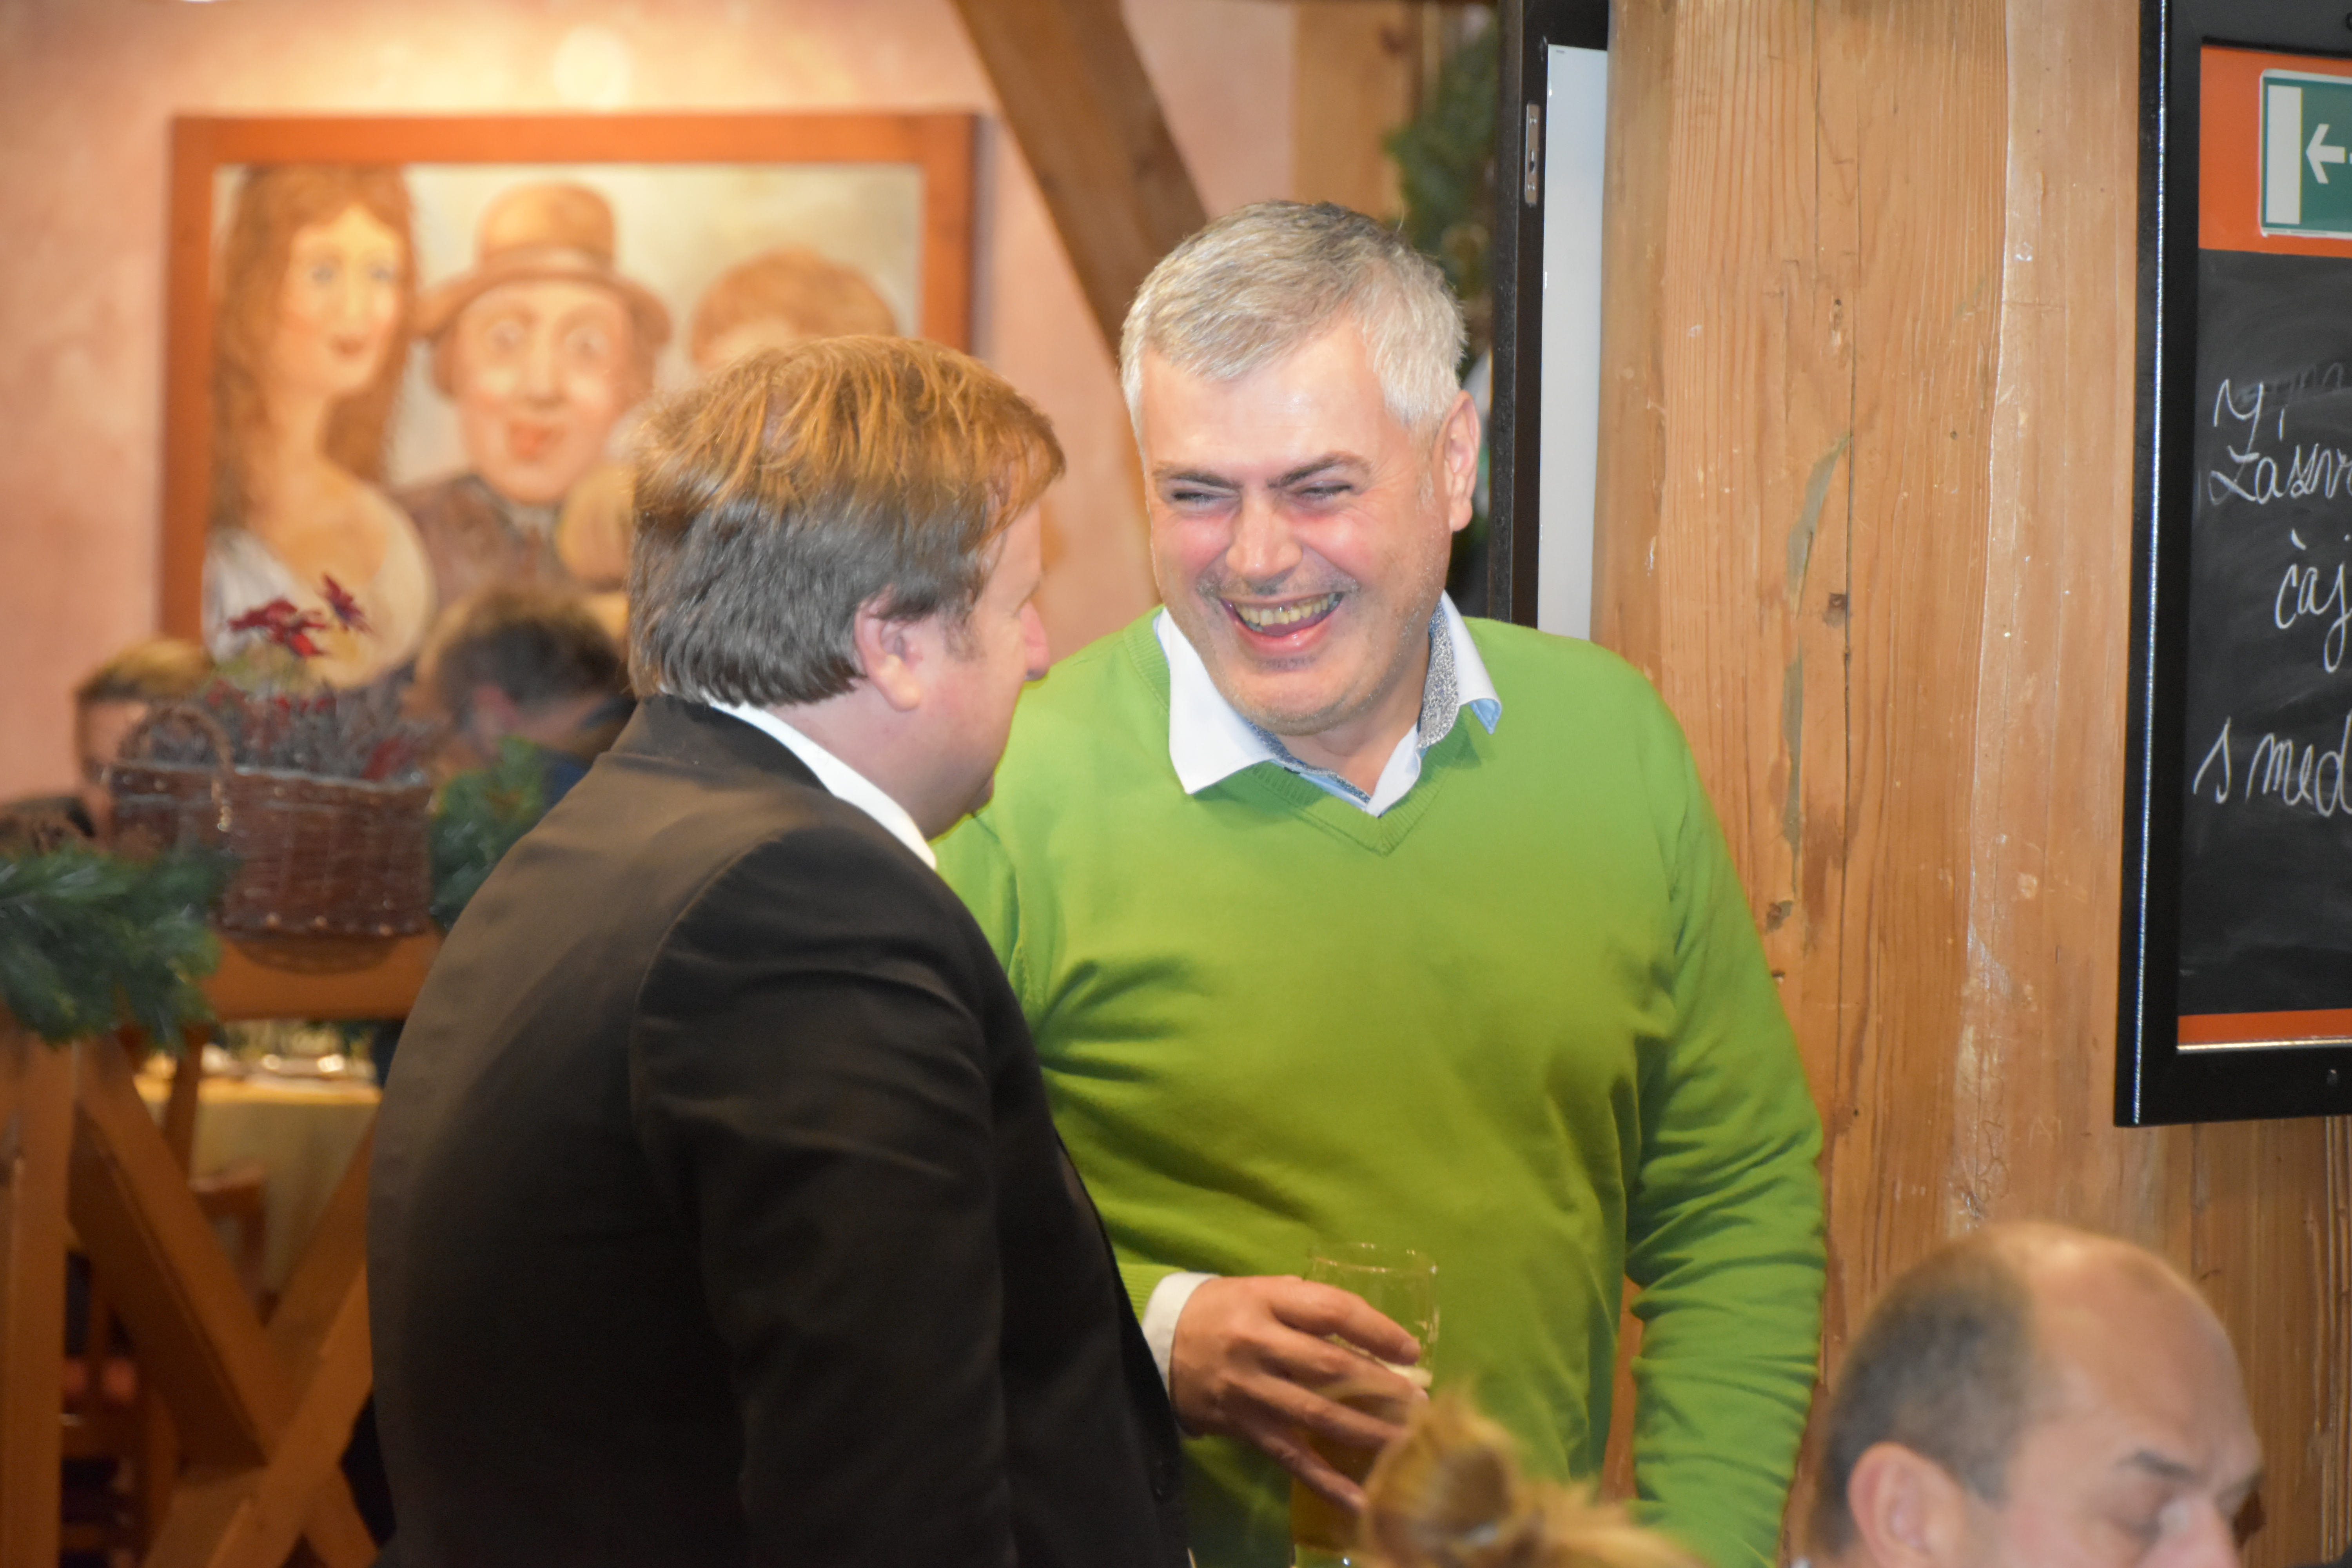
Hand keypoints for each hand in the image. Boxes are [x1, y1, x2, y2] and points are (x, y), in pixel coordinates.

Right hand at [1168, 1274, 1427, 1510]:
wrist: (1157, 1344)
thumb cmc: (1222, 1311)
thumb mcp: (1261, 1291)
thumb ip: (1309, 1307)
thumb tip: (1373, 1335)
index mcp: (1267, 1301)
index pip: (1331, 1311)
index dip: (1376, 1330)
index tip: (1411, 1350)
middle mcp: (1259, 1344)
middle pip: (1331, 1366)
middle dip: (1382, 1387)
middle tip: (1421, 1403)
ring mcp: (1251, 1389)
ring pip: (1318, 1414)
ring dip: (1368, 1431)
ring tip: (1407, 1441)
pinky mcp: (1245, 1427)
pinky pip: (1291, 1457)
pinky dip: (1327, 1481)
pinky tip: (1360, 1498)